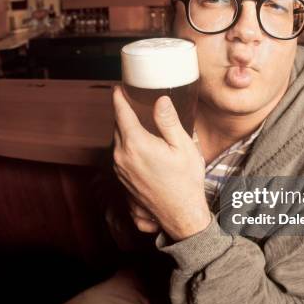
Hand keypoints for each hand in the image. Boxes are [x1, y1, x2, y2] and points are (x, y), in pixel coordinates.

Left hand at [112, 86, 210, 240]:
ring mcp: (120, 170)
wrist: (181, 214)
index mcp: (136, 144)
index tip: (118, 88)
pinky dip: (127, 146)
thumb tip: (160, 100)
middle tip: (133, 102)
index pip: (121, 113)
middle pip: (117, 127)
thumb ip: (168, 121)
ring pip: (118, 142)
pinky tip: (141, 146)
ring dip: (125, 131)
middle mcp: (122, 156)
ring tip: (139, 122)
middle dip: (123, 113)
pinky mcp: (122, 180)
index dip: (118, 98)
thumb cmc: (185, 180)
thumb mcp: (182, 146)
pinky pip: (120, 156)